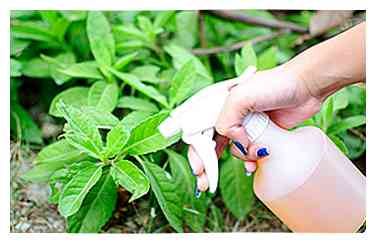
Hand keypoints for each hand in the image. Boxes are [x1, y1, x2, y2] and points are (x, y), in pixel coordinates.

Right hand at [188, 64, 321, 193]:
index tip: (199, 170)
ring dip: (241, 158)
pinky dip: (250, 161)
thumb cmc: (274, 84)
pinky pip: (250, 152)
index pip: (200, 132)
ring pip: (234, 150)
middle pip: (211, 144)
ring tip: (255, 156)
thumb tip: (235, 143)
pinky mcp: (262, 134)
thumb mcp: (240, 97)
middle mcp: (230, 116)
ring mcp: (246, 126)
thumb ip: (226, 121)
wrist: (305, 86)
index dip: (196, 152)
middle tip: (205, 184)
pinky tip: (254, 165)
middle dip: (207, 166)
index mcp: (219, 105)